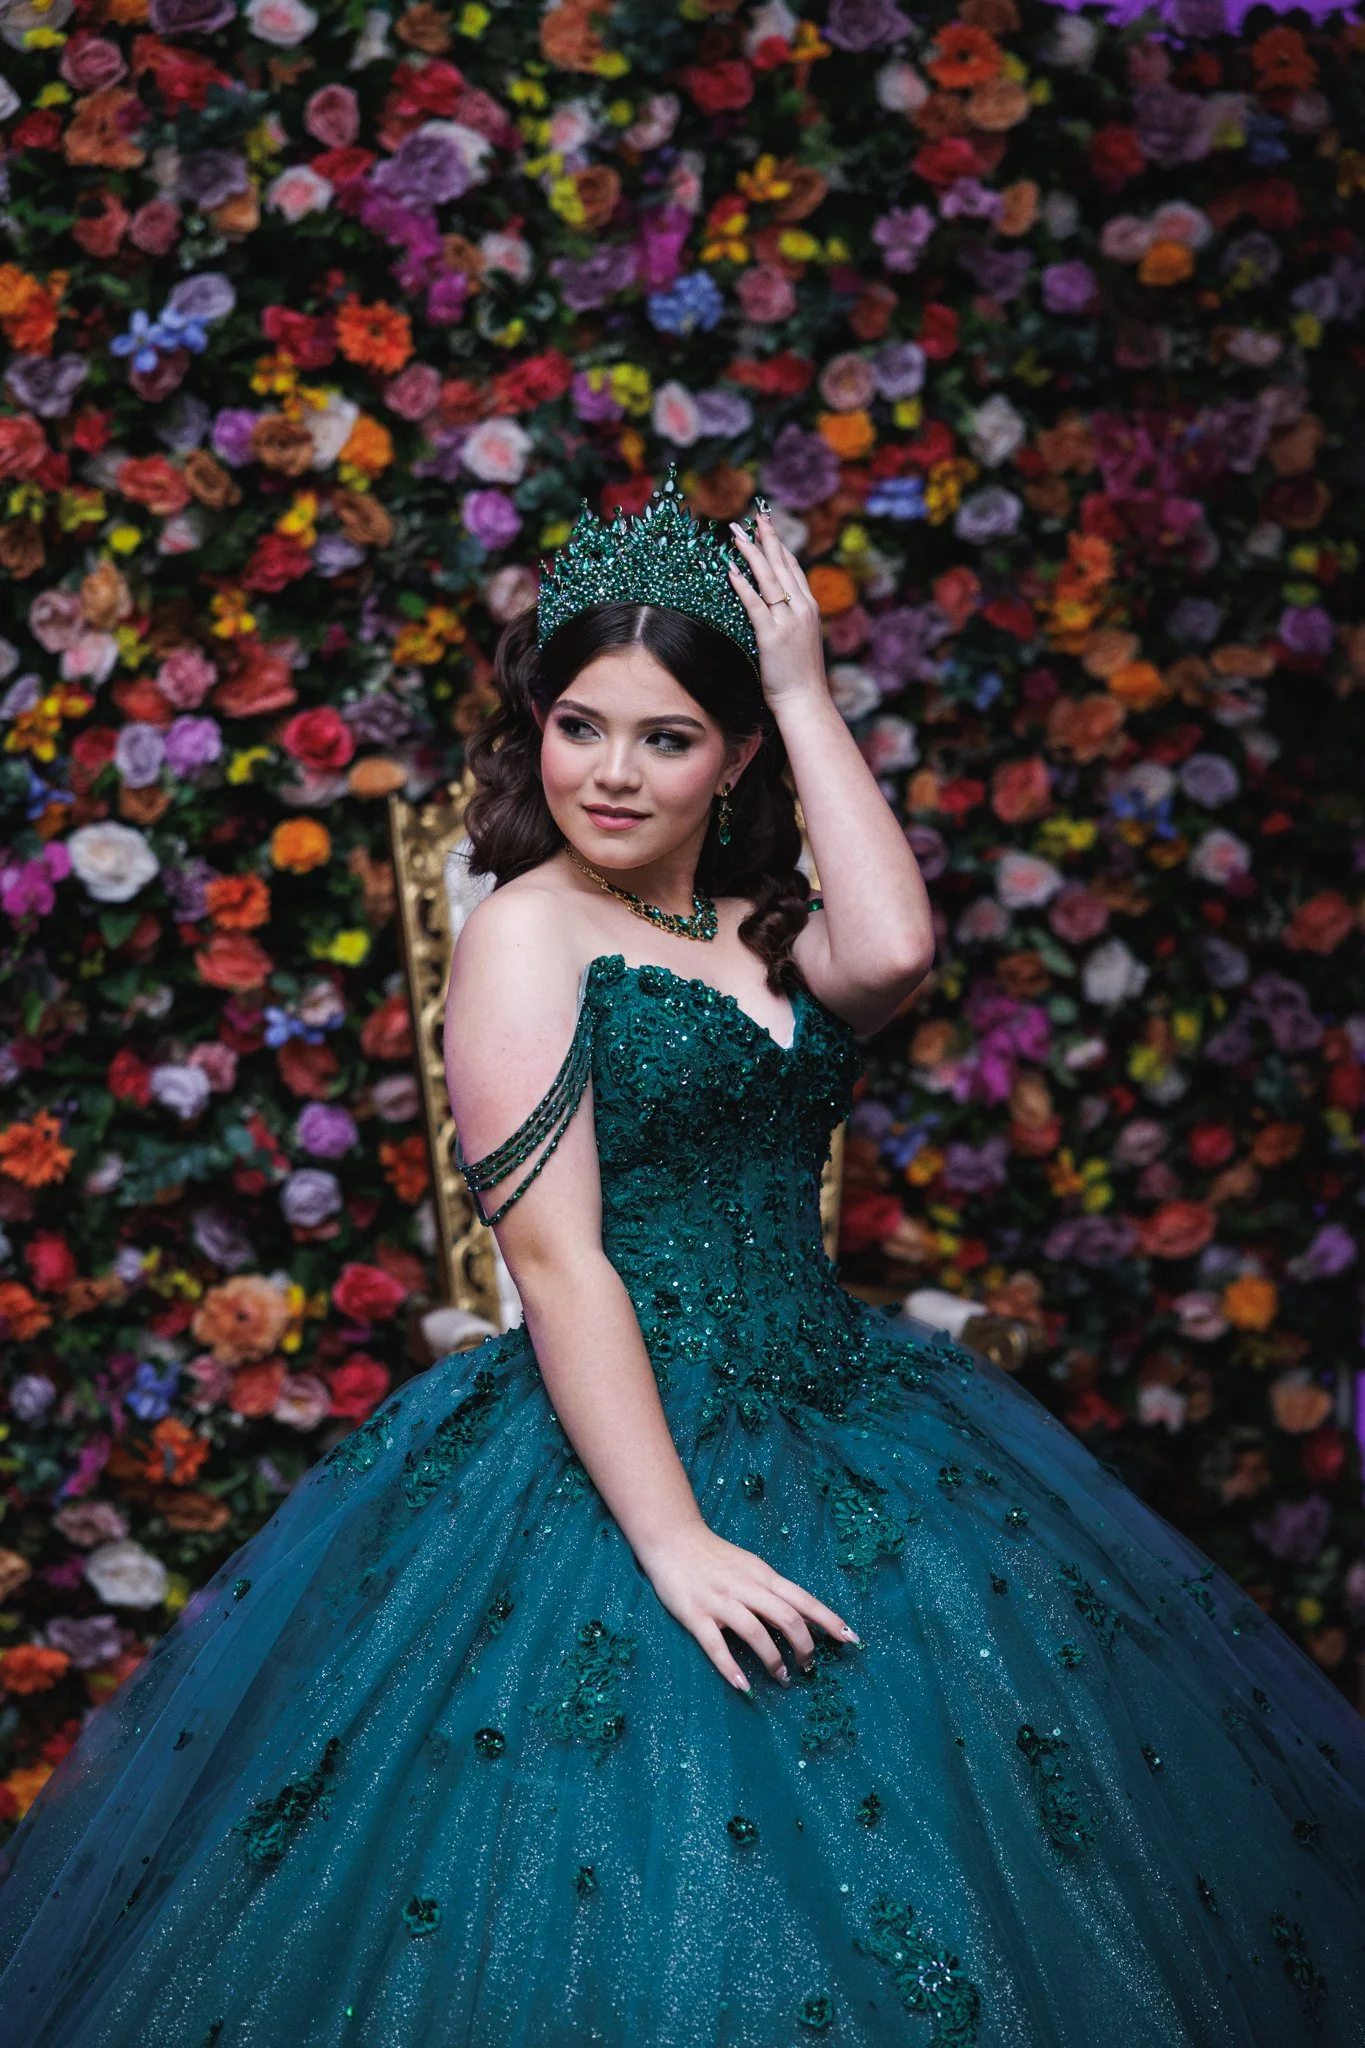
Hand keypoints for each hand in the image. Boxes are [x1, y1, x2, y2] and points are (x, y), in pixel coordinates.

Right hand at [637, 1521, 859, 1692]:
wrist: (673, 1540)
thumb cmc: (715, 1556)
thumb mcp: (750, 1567)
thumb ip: (772, 1590)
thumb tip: (800, 1617)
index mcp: (762, 1575)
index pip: (803, 1599)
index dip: (828, 1620)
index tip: (850, 1639)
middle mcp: (746, 1587)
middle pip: (786, 1618)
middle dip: (804, 1647)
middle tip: (808, 1667)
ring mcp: (720, 1601)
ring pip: (755, 1633)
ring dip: (773, 1661)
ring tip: (782, 1679)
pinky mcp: (695, 1615)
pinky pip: (716, 1645)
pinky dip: (730, 1667)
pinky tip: (742, 1685)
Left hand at [725, 506, 829, 710]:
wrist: (806, 701)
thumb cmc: (801, 678)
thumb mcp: (801, 641)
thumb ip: (792, 621)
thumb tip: (777, 610)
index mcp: (809, 609)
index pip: (793, 569)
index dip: (779, 546)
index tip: (767, 528)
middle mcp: (802, 609)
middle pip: (782, 565)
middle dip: (766, 539)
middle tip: (754, 516)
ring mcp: (788, 621)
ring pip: (769, 579)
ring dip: (752, 553)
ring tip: (737, 534)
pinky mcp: (772, 636)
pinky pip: (755, 604)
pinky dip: (743, 585)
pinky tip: (731, 569)